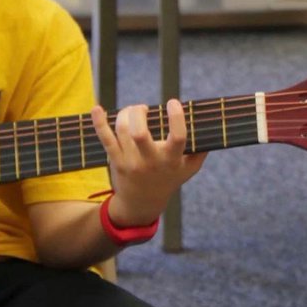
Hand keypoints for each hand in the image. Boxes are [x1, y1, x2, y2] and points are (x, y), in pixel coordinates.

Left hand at [91, 98, 205, 227]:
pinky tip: (97, 109)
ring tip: (133, 112)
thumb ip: (201, 149)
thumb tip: (209, 125)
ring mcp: (131, 162)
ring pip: (123, 131)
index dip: (176, 117)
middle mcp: (150, 162)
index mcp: (171, 160)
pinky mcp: (116, 161)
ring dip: (126, 114)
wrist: (142, 204)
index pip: (177, 137)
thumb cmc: (169, 180)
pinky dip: (100, 123)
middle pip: (139, 133)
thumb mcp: (189, 169)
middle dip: (139, 113)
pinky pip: (105, 139)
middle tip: (144, 109)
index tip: (173, 103)